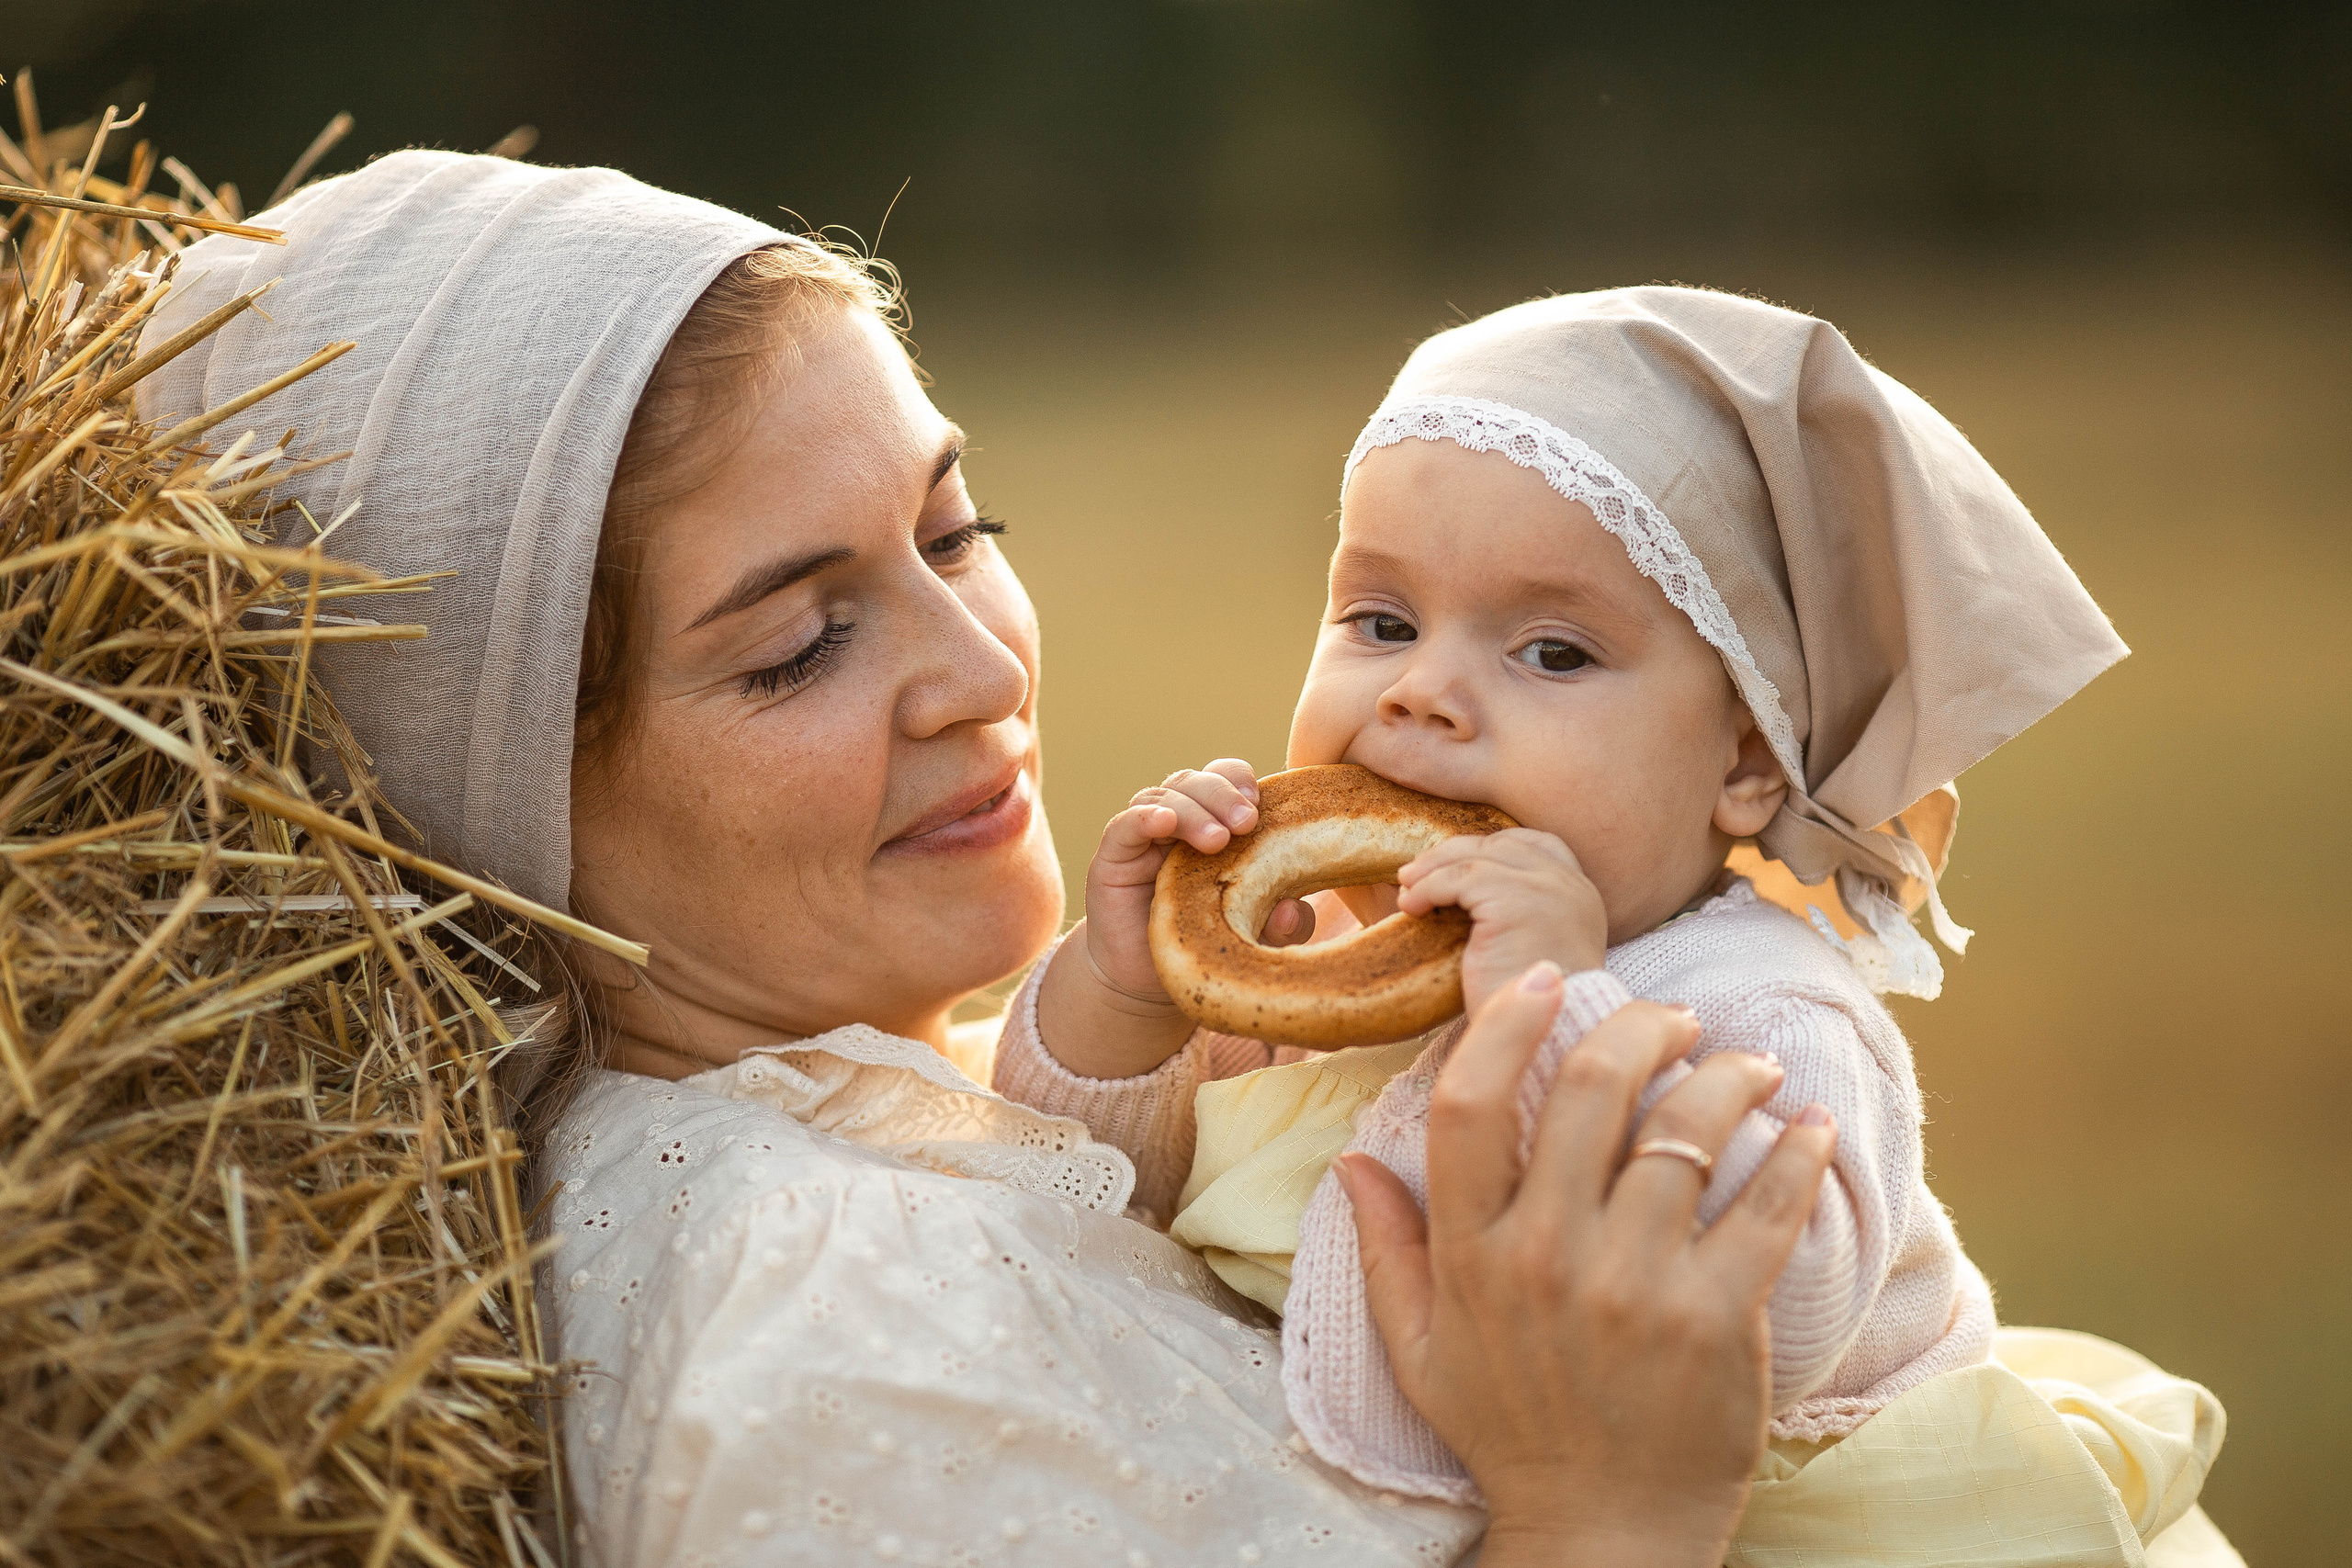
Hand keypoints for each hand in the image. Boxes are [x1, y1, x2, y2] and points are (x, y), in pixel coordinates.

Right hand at [1037, 759, 1313, 1077]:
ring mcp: (1144, 838)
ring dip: (1193, 810)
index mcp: (1214, 823)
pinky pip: (1124, 825)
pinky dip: (1145, 817)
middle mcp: (1178, 822)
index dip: (1241, 782)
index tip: (1262, 807)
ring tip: (1217, 841)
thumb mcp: (1256, 939)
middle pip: (1197, 780)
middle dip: (1223, 795)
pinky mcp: (1112, 858)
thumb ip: (1283, 925)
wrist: (1147, 986)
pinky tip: (1164, 823)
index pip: (1227, 779)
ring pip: (1164, 796)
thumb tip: (1293, 910)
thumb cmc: (1206, 948)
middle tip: (1246, 823)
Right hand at [1336, 964, 1835, 1567]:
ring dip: (1729, 1076)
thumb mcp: (1420, 1350)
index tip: (1545, 979)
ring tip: (1749, 1067)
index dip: (1506, 1024)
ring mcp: (1635, 1286)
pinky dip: (1796, 1154)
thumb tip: (1351, 1160)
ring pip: (1686, 1132)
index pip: (1471, 1105)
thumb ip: (1387, 1250)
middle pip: (1591, 1091)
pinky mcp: (1715, 1320)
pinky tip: (1809, 1127)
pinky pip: (1765, 1208)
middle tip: (1675, 1019)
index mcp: (1471, 1254)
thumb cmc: (1511, 1433)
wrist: (1602, 1537)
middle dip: (1642, 1026)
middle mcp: (1546, 1256)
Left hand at [1395, 828, 1606, 1013]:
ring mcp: (1548, 888)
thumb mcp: (1535, 947)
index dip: (1492, 847)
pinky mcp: (1518, 901)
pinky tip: (1412, 907)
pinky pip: (1461, 879)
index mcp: (1582, 894)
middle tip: (1414, 874)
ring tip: (1406, 891)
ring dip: (1433, 871)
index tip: (1455, 863)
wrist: (1550, 1038)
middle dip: (1453, 854)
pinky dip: (1429, 888)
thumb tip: (1460, 895)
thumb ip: (1518, 915)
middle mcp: (1571, 884)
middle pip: (1502, 844)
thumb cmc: (1533, 1010)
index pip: (1539, 845)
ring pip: (1476, 858)